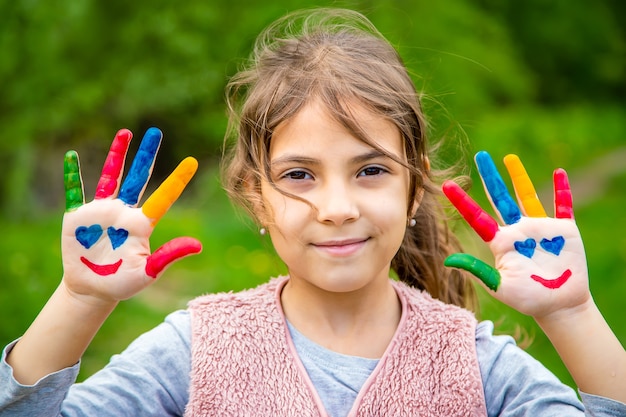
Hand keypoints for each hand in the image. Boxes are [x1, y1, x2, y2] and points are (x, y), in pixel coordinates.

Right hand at [61, 128, 201, 302]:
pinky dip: (72, 175)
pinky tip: (72, 156)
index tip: (192, 161)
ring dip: (117, 155)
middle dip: (147, 155)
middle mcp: (124, 212)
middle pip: (138, 177)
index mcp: (142, 224)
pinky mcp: (77, 217)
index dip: (177, 179)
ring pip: (111, 176)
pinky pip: (74, 192)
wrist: (92, 290)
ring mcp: (101, 212)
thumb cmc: (122, 284)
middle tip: (157, 131)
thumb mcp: (147, 272)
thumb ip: (168, 256)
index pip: (164, 197)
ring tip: (126, 132)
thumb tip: (197, 245)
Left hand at [442, 152, 589, 318]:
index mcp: (500, 242)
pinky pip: (563, 205)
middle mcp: (517, 230)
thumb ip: (477, 271)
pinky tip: (559, 172)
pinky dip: (563, 189)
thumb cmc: (528, 300)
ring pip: (527, 195)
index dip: (462, 201)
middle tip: (480, 155)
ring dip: (519, 176)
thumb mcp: (500, 286)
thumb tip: (448, 261)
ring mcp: (540, 228)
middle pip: (500, 197)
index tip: (447, 184)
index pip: (476, 217)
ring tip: (509, 158)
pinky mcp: (563, 230)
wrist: (559, 306)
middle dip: (490, 176)